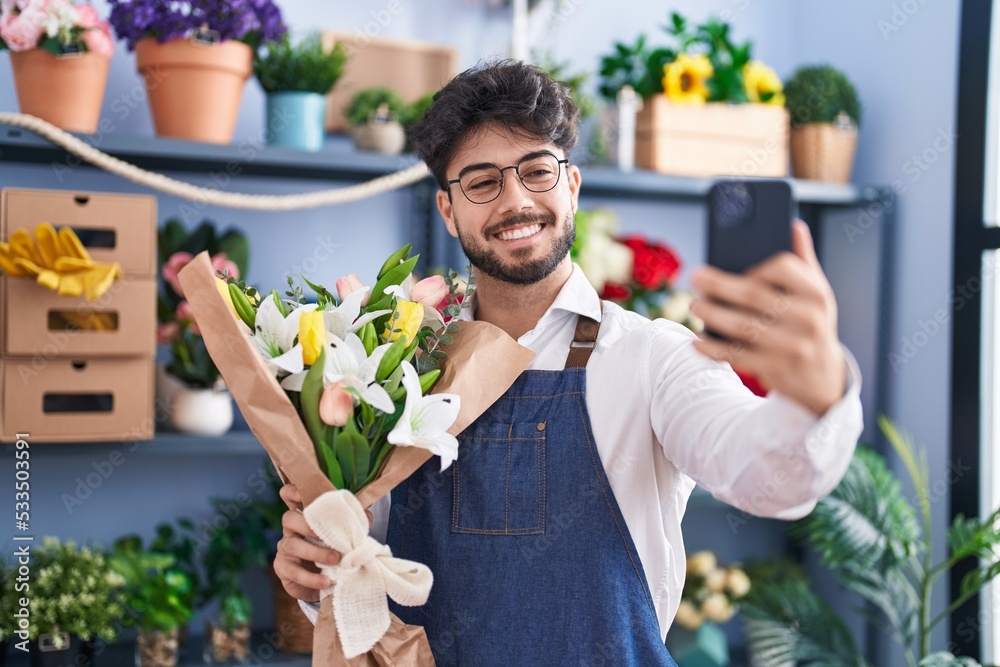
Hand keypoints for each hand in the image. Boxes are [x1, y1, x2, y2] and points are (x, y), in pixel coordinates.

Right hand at [273, 484, 373, 603]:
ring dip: (314, 553)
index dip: (292, 491)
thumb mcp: (346, 534)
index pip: (289, 496)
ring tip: (335, 560)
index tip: (302, 494)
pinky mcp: (283, 568)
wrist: (327, 581)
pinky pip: (292, 571)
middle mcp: (291, 528)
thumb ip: (355, 522)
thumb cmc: (335, 548)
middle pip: (288, 518)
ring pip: (291, 545)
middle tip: (327, 536)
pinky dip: (310, 578)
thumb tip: (367, 519)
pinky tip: (325, 582)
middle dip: (308, 526)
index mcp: (304, 515)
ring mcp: (285, 547)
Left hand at [689, 220, 845, 416]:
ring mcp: (792, 346)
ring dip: (712, 314)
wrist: (823, 379)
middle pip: (754, 294)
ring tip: (695, 305)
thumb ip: (803, 261)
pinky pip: (736, 354)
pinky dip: (713, 348)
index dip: (756, 266)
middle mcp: (808, 319)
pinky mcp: (774, 369)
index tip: (740, 269)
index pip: (782, 267)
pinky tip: (698, 340)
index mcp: (817, 294)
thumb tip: (793, 224)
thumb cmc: (811, 325)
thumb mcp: (817, 295)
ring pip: (742, 325)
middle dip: (719, 285)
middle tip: (696, 277)